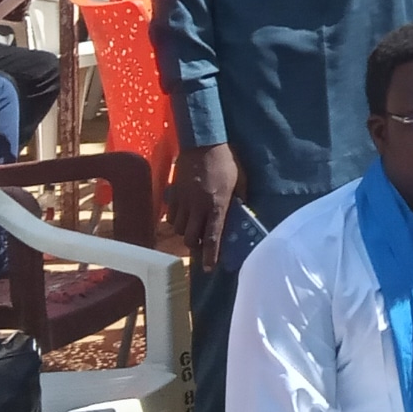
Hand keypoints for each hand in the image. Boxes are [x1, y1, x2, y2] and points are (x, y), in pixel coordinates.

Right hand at [167, 141, 241, 269]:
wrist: (202, 142)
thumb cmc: (226, 160)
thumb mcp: (240, 180)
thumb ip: (240, 198)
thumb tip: (242, 212)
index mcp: (217, 205)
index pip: (213, 236)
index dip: (211, 255)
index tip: (210, 268)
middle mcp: (198, 207)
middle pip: (191, 238)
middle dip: (196, 246)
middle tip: (202, 246)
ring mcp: (183, 201)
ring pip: (178, 229)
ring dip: (186, 233)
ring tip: (193, 229)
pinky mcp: (173, 194)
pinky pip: (170, 216)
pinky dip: (176, 221)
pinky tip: (183, 217)